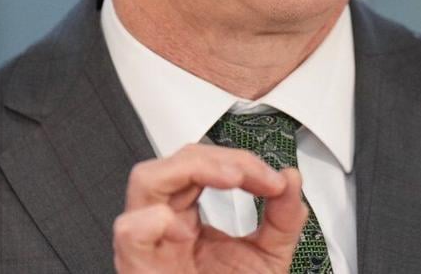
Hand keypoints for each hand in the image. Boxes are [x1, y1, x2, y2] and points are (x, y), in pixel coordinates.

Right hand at [113, 143, 308, 272]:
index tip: (274, 179)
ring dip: (191, 170)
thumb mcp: (267, 260)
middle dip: (215, 158)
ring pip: (145, 181)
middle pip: (172, 164)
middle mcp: (166, 228)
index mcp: (188, 220)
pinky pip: (128, 232)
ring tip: (231, 179)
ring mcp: (151, 246)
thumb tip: (291, 180)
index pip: (201, 166)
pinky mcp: (140, 269)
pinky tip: (182, 224)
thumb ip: (283, 218)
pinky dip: (152, 220)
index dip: (238, 161)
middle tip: (251, 174)